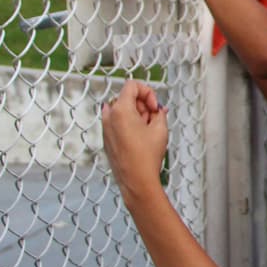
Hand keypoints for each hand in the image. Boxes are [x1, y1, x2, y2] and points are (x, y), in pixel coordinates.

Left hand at [101, 79, 168, 200]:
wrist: (136, 180)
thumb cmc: (146, 157)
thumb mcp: (160, 129)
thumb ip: (159, 112)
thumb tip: (158, 110)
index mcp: (120, 110)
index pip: (132, 86)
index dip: (148, 92)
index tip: (154, 106)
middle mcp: (109, 117)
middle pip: (127, 98)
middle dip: (143, 105)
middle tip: (154, 118)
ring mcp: (105, 128)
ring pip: (123, 110)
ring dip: (137, 114)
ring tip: (149, 130)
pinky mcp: (106, 139)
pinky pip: (118, 122)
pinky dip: (130, 124)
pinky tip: (142, 137)